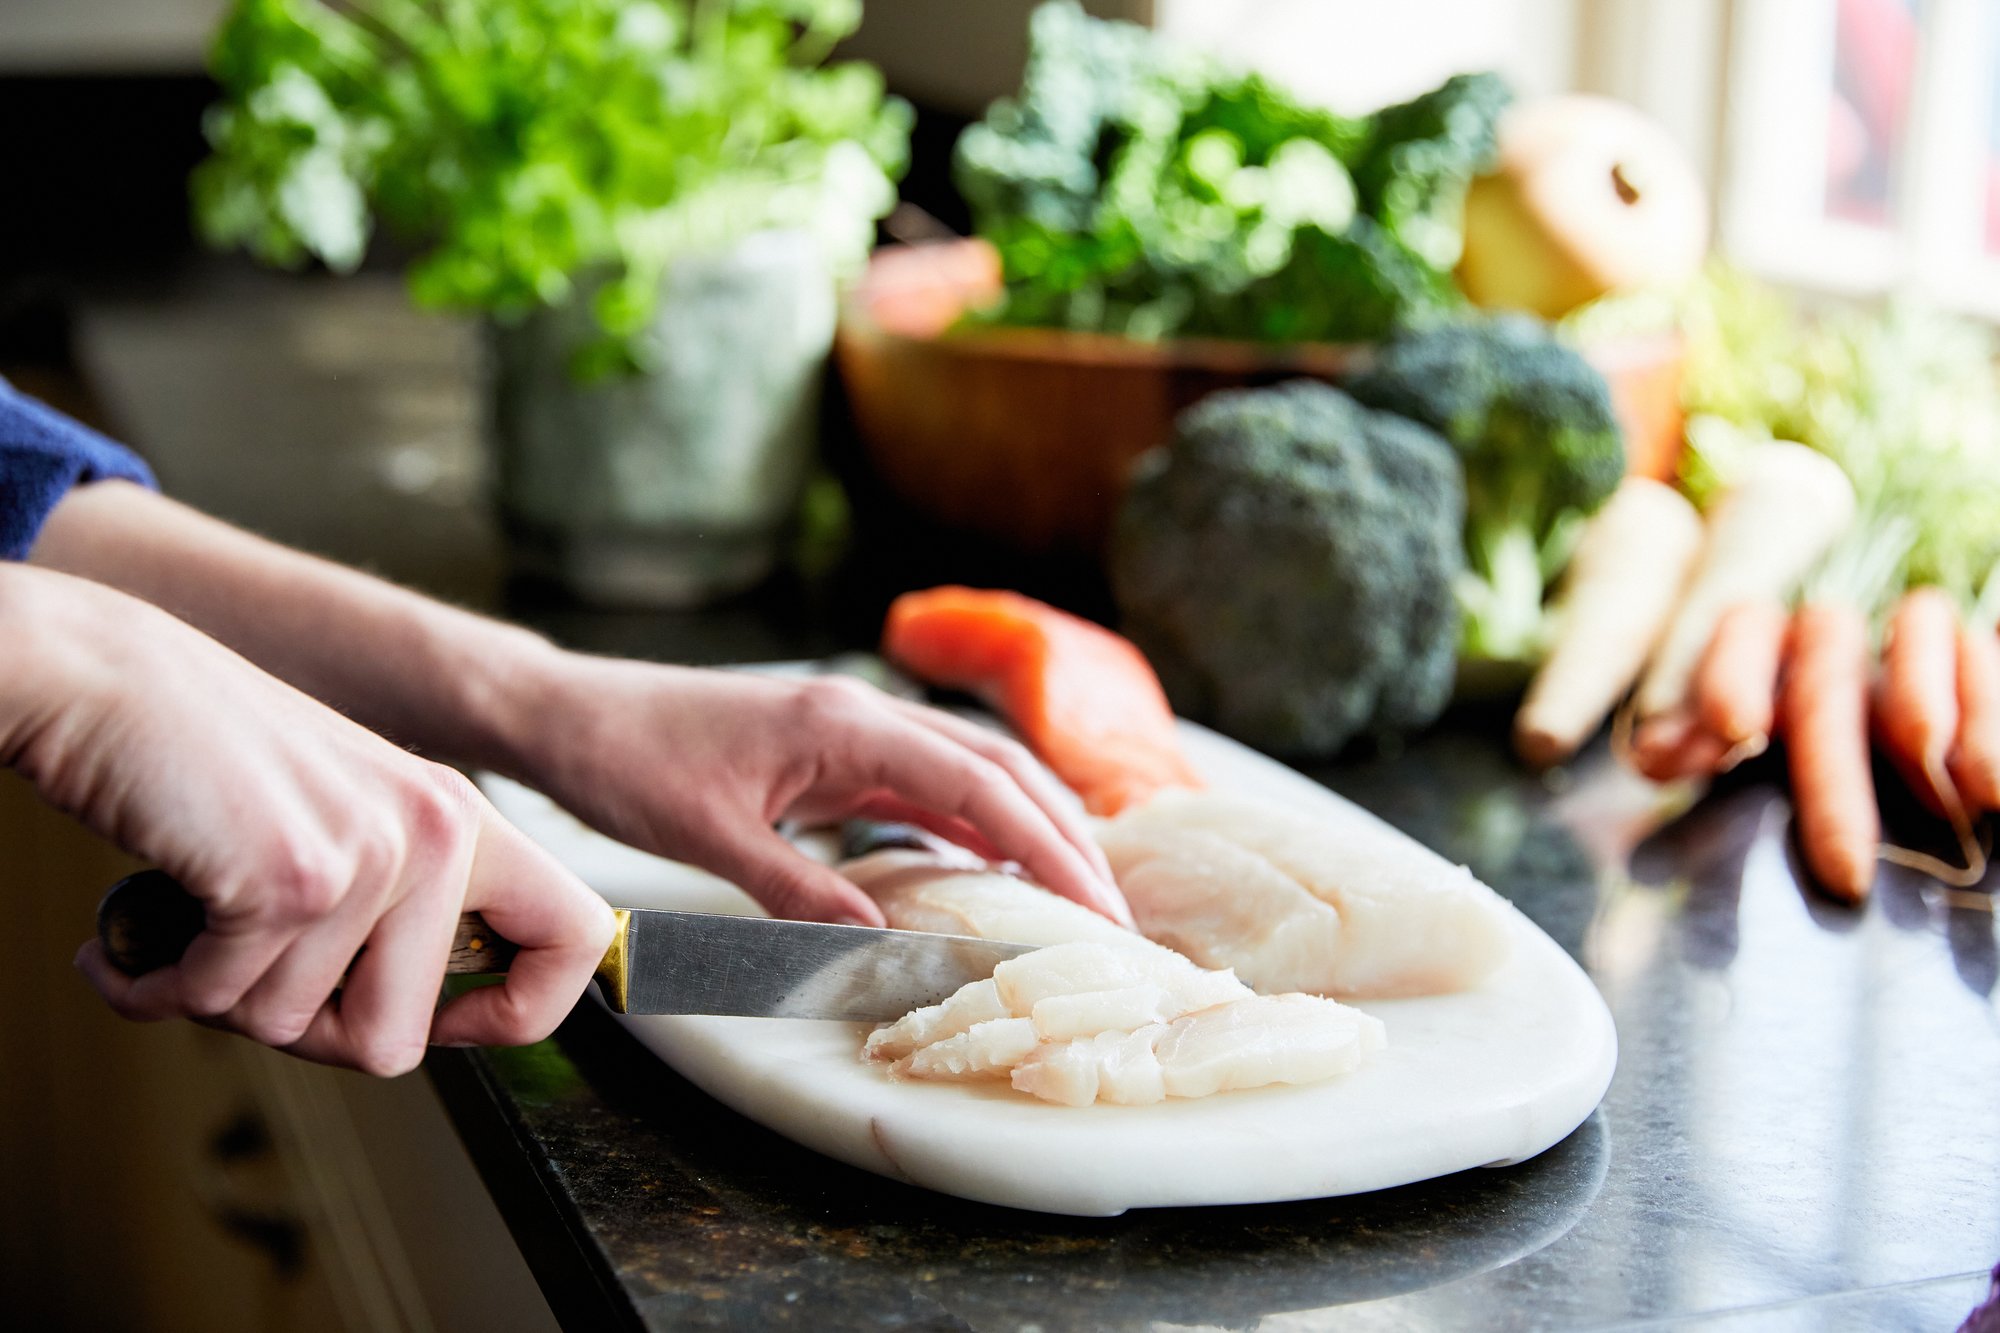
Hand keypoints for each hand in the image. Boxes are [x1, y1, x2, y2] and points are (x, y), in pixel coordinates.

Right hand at [1, 567, 616, 1074]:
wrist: (107, 681)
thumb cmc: (207, 759)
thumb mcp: (347, 818)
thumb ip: (400, 906)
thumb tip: (415, 1024)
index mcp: (463, 819)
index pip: (577, 937)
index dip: (526, 1012)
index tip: (449, 1024)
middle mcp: (437, 831)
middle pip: (396, 1039)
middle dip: (303, 1033)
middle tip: (246, 976)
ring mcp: (372, 856)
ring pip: (291, 1027)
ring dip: (216, 995)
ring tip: (188, 926)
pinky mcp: (293, 879)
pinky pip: (222, 1002)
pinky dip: (160, 985)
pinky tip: (136, 938)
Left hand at [499, 657, 1129, 927]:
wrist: (569, 716)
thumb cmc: (627, 762)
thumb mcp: (709, 836)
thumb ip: (798, 890)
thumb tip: (878, 944)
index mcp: (847, 722)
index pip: (978, 783)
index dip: (1048, 846)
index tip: (1095, 905)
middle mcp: (863, 715)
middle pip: (996, 768)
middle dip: (1062, 836)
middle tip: (1111, 911)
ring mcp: (851, 731)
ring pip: (968, 773)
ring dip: (1026, 828)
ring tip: (1073, 895)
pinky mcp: (832, 753)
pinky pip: (922, 788)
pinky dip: (969, 827)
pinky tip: (991, 871)